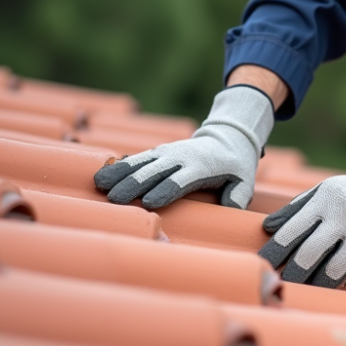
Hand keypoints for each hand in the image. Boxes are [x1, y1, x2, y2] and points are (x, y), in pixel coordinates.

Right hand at [93, 85, 272, 208]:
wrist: (228, 137)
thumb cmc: (236, 165)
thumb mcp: (246, 180)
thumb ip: (239, 196)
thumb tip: (230, 209)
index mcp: (201, 166)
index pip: (181, 179)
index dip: (166, 190)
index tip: (149, 202)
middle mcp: (181, 157)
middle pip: (155, 172)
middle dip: (135, 185)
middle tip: (115, 199)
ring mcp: (168, 152)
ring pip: (141, 162)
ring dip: (120, 173)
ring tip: (99, 184)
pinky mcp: (159, 152)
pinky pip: (137, 158)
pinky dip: (120, 166)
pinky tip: (101, 175)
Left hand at [258, 146, 345, 287]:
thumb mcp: (328, 189)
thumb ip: (298, 206)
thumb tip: (268, 226)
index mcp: (322, 196)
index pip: (291, 226)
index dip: (275, 248)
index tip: (261, 263)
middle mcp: (335, 210)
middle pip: (305, 247)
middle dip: (288, 268)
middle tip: (276, 281)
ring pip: (324, 259)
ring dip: (307, 278)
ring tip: (295, 288)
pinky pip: (345, 264)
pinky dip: (331, 279)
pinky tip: (321, 286)